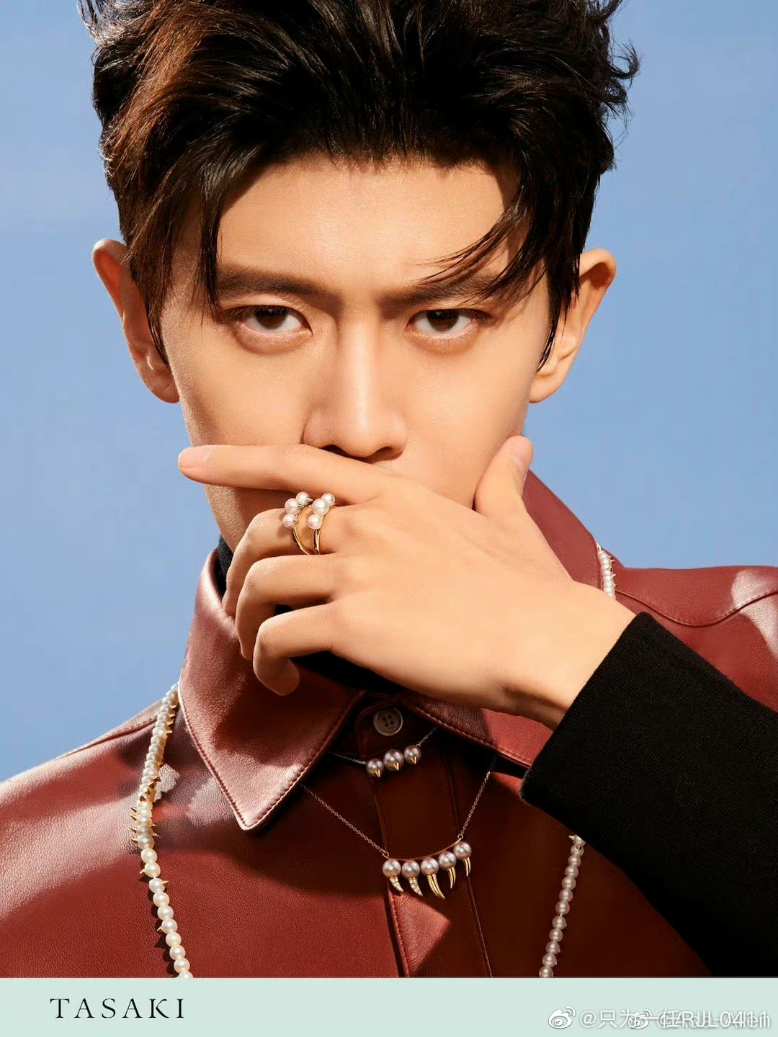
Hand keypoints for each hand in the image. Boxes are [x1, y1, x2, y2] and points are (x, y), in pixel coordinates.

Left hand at [177, 438, 634, 727]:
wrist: (548, 640)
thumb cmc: (533, 589)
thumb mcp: (511, 523)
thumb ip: (501, 482)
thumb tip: (520, 446)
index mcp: (395, 496)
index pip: (298, 464)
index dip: (235, 459)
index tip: (188, 460)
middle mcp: (367, 523)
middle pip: (266, 531)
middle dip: (241, 566)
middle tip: (246, 604)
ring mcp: (358, 571)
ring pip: (261, 584)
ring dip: (247, 621)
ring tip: (261, 653)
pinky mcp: (354, 624)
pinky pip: (279, 637)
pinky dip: (266, 661)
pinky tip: (281, 680)